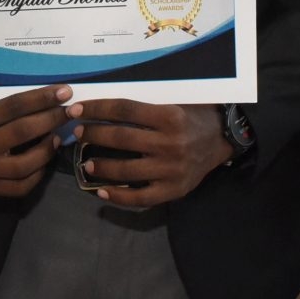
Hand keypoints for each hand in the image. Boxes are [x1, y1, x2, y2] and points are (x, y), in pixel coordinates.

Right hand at [0, 86, 77, 197]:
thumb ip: (4, 97)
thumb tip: (46, 92)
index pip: (13, 107)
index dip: (41, 99)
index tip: (64, 92)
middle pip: (22, 132)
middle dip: (51, 119)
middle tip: (70, 111)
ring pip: (24, 164)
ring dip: (47, 149)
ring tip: (57, 136)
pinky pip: (20, 186)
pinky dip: (38, 174)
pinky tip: (44, 159)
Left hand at [74, 100, 232, 207]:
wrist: (223, 139)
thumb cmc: (194, 115)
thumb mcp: (175, 101)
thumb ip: (145, 103)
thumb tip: (104, 101)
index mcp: (169, 116)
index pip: (123, 110)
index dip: (97, 109)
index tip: (76, 109)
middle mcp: (170, 143)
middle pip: (121, 139)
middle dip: (94, 135)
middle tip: (78, 132)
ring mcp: (171, 169)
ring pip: (126, 170)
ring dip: (101, 167)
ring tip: (85, 163)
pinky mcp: (174, 190)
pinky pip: (141, 197)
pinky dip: (118, 196)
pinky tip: (102, 192)